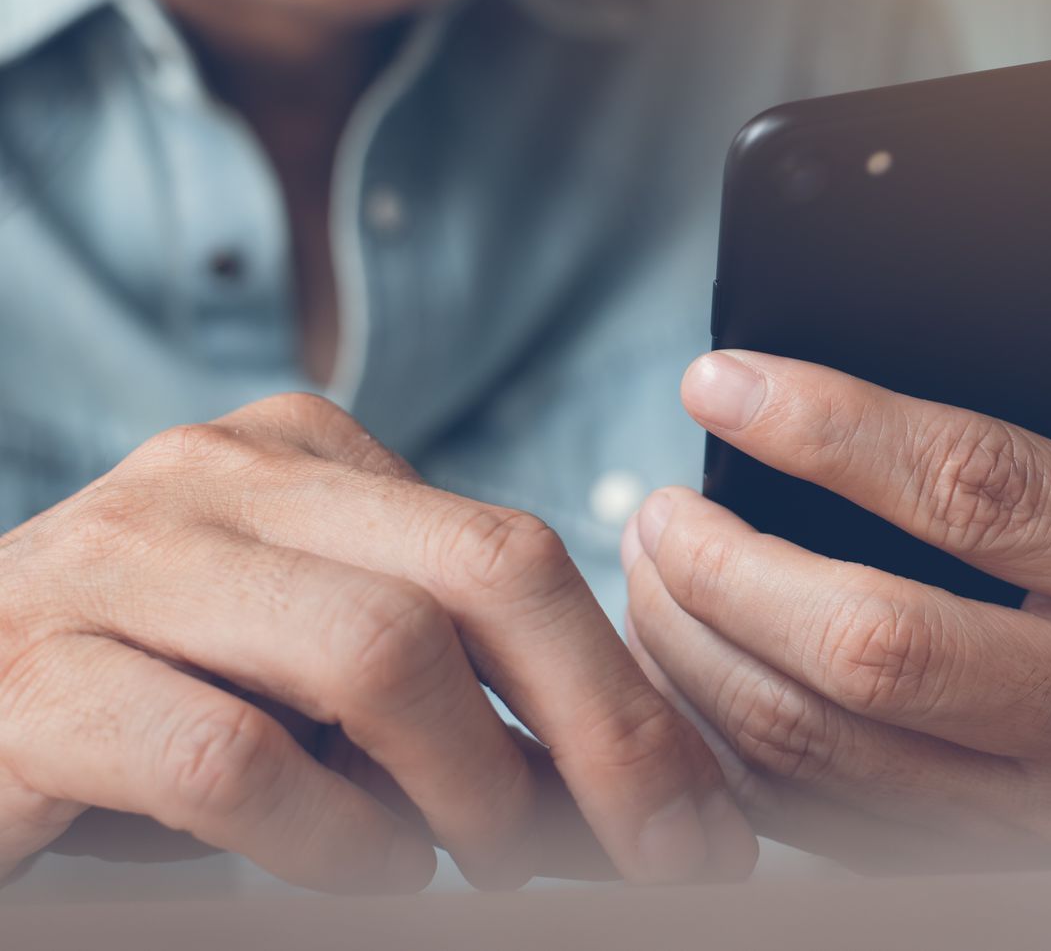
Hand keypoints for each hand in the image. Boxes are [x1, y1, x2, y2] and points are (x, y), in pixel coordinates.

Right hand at [0, 393, 755, 892]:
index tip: (703, 818)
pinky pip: (229, 757)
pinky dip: (331, 837)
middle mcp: (213, 478)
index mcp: (300, 457)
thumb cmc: (142, 724)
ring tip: (498, 866)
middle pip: (485, 570)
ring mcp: (114, 565)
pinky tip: (365, 875)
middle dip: (604, 725)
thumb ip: (459, 711)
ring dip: (476, 786)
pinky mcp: (30, 686)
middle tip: (660, 854)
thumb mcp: (317, 696)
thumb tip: (642, 792)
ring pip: (375, 648)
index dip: (629, 690)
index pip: (516, 553)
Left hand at [622, 190, 1050, 865]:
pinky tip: (691, 658)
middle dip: (735, 569)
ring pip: (826, 742)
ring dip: (703, 651)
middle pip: (882, 645)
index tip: (722, 382)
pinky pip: (815, 811)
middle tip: (660, 507)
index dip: (834, 430)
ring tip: (656, 569)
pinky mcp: (982, 855)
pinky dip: (724, 735)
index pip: (983, 491)